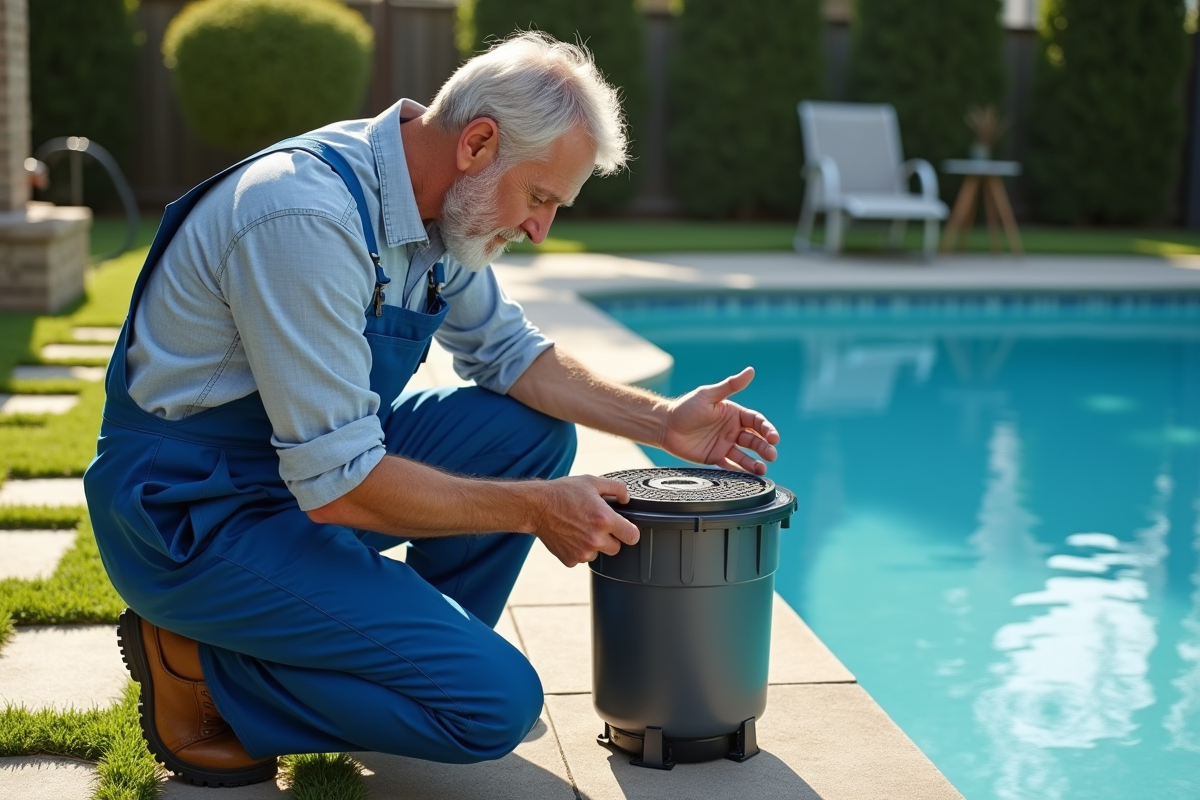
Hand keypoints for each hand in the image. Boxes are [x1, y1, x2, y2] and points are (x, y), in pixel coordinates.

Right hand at [531, 476, 640, 566]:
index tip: (624, 528)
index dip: (630, 532)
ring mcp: (582, 552)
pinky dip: (578, 550)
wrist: (536, 507)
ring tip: (581, 528)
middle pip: (617, 548)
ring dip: (594, 545)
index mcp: (605, 520)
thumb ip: (616, 488)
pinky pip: (582, 558)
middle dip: (611, 538)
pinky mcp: (570, 560)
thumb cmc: (563, 492)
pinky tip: (571, 536)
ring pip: (598, 554)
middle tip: (598, 526)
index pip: (633, 537)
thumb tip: (627, 499)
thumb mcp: (592, 482)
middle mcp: (595, 539)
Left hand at [662, 367, 778, 473]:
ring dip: (755, 462)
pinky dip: (740, 471)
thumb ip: (730, 386)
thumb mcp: (708, 395)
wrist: (665, 426)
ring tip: (762, 470)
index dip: (767, 429)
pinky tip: (748, 477)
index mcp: (734, 414)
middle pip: (754, 440)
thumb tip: (751, 370)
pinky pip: (730, 466)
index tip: (773, 437)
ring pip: (745, 455)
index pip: (757, 422)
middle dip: (765, 447)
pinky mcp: (715, 458)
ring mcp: (725, 445)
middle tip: (771, 455)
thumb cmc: (686, 407)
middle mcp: (733, 430)